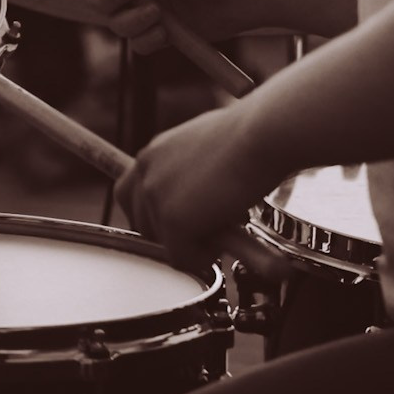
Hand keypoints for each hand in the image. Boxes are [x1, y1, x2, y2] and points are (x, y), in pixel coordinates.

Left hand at [116, 105, 288, 278]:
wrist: (264, 135)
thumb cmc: (252, 138)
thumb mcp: (209, 148)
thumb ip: (192, 170)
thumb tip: (198, 197)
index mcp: (154, 153)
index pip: (129, 194)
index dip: (151, 215)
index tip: (178, 223)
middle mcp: (146, 171)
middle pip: (141, 223)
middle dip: (172, 234)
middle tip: (210, 228)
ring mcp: (155, 195)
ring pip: (163, 243)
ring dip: (193, 243)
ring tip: (224, 226)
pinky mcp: (173, 219)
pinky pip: (181, 258)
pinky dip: (205, 257)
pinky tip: (227, 236)